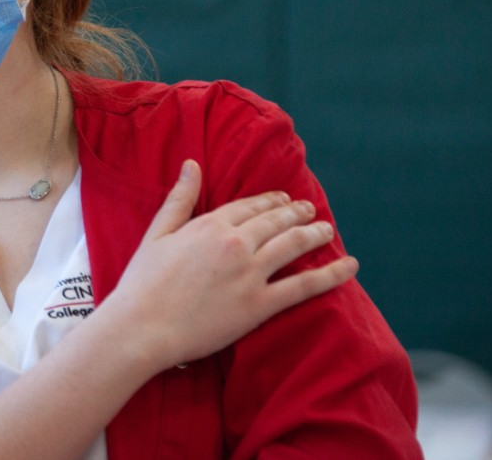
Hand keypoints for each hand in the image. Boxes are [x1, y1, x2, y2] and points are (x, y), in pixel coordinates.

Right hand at [109, 159, 357, 368]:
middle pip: (276, 221)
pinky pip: (304, 286)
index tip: (283, 199)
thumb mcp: (157, 233)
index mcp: (210, 225)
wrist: (142, 327)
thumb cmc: (142, 283)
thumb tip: (192, 164)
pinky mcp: (260, 305)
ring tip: (327, 230)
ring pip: (293, 245)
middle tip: (310, 210)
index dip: (270, 201)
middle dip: (297, 213)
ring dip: (315, 234)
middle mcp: (236, 243)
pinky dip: (331, 275)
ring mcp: (250, 274)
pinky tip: (349, 267)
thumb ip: (180, 199)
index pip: (249, 206)